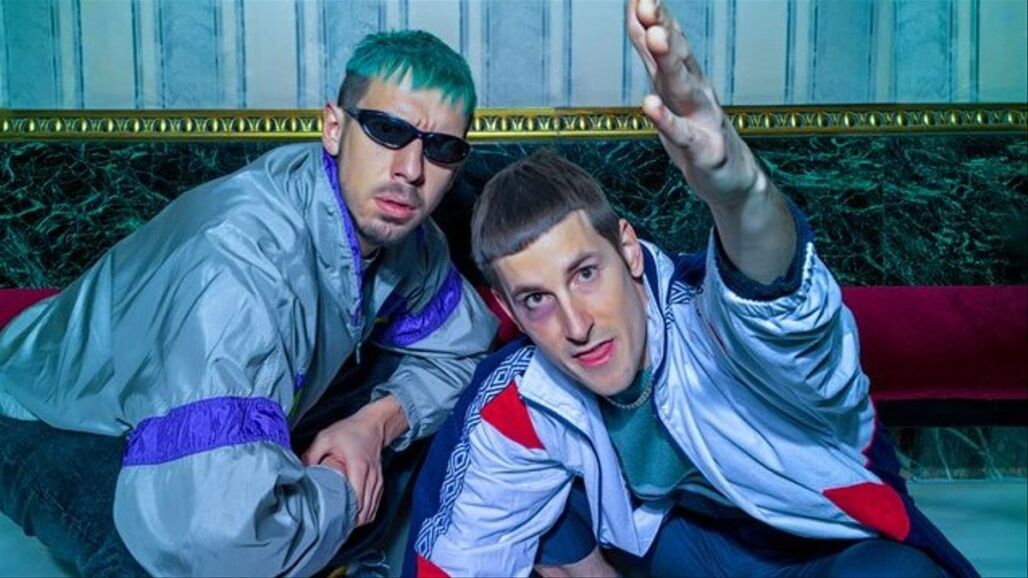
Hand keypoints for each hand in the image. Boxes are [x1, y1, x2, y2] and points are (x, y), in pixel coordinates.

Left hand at [302, 412, 384, 526]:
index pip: (357, 500)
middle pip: (364, 511)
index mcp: (358, 467)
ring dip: (357, 521)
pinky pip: (374, 507)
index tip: (330, 522)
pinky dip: (365, 515)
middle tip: (331, 527)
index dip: (345, 515)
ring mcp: (377, 482)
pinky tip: (352, 517)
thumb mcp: (325, 437)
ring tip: (340, 525)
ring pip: (370, 512)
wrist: (373, 425)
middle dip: (349, 523)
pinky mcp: (379, 484)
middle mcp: (371, 477)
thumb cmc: (350, 431)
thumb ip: (311, 455)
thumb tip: (299, 472)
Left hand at [627, 0, 765, 205]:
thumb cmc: (695, 128)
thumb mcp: (669, 88)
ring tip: (655, 37)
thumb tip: (636, 11)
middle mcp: (695, 89)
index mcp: (685, 74)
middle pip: (676, 54)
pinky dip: (665, 119)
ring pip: (682, 85)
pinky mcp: (702, 149)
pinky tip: (650, 104)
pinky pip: (681, 133)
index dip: (650, 14)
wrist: (731, 177)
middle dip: (661, 26)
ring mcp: (701, 118)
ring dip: (669, 61)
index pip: (665, 38)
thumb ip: (651, 52)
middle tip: (646, 1)